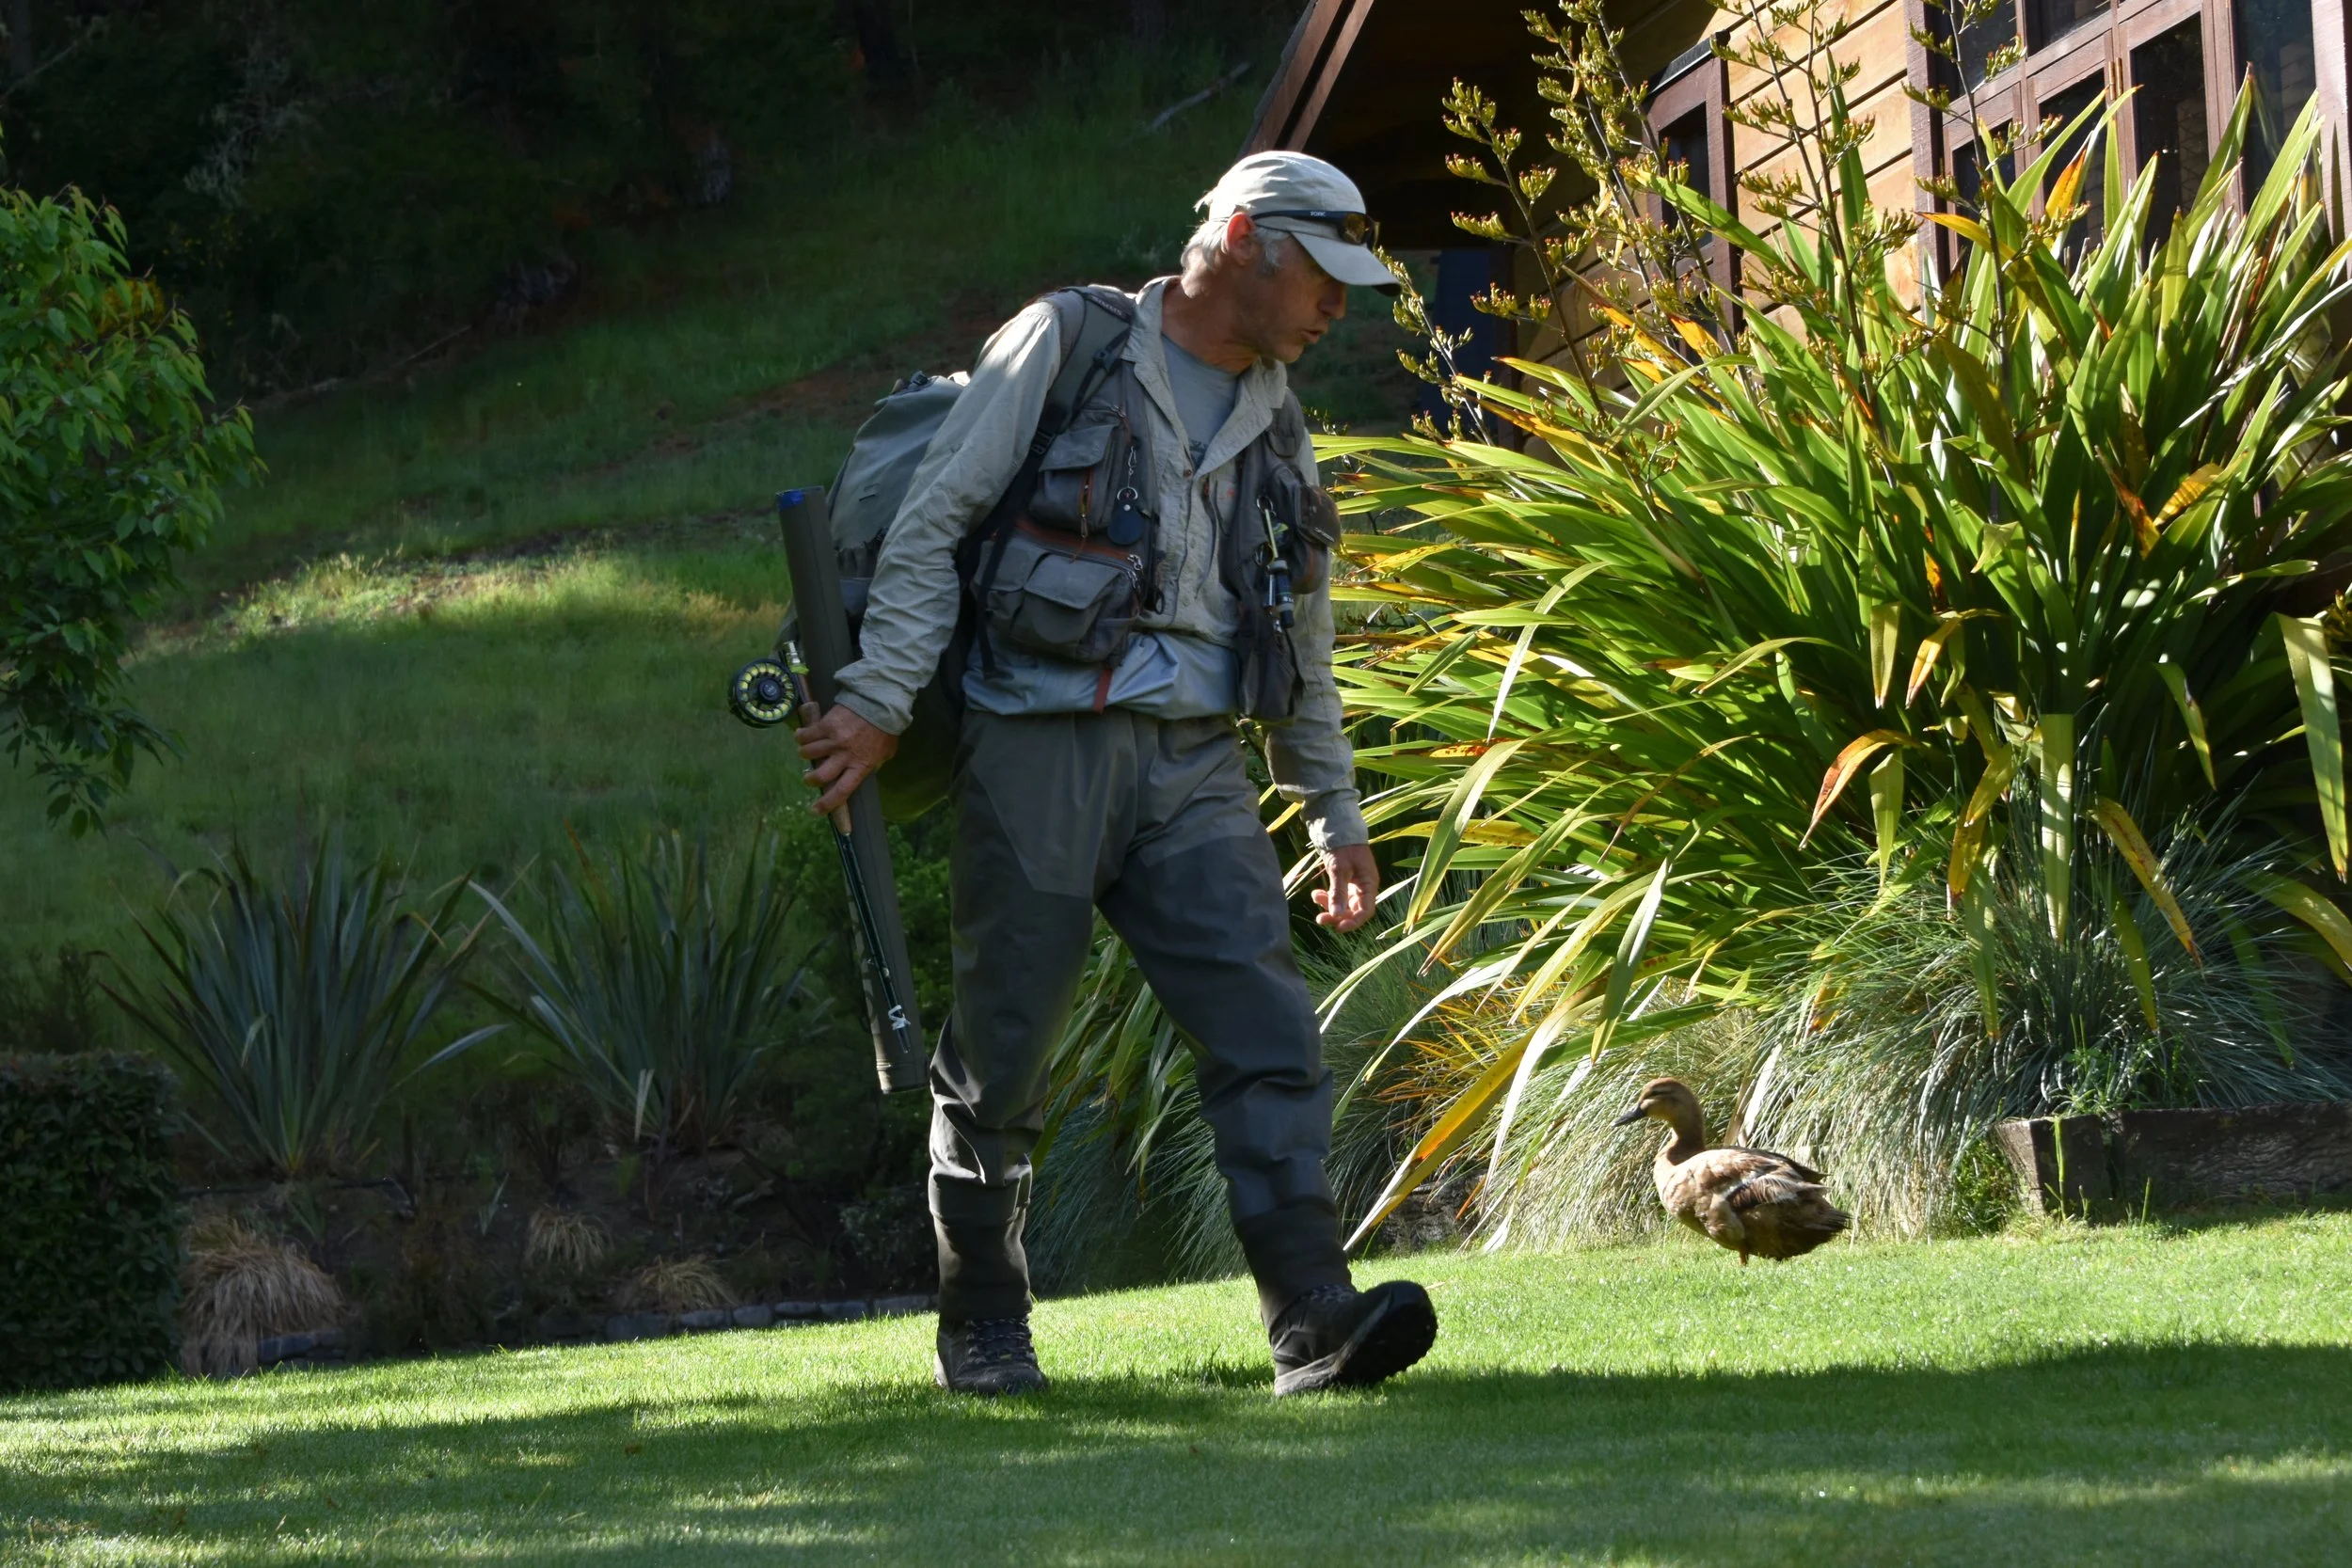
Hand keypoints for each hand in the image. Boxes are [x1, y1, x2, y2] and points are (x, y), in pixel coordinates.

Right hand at [795, 702, 897, 817]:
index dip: (827, 804)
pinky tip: (800, 736)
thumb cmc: (885, 729)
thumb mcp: (885, 753)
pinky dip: (801, 737)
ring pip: (809, 754)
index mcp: (861, 766)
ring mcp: (834, 741)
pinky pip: (807, 735)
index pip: (842, 791)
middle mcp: (845, 757)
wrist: (880, 703)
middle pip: (821, 776)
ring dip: (805, 754)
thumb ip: (873, 763)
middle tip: (809, 778)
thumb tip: (863, 770)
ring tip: (805, 751)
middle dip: (811, 780)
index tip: (815, 810)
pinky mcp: (826, 725)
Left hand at [1313, 842, 1380, 932]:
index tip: (1338, 928)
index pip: (1365, 911)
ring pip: (1343, 904)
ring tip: (1315, 898)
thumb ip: (1338, 893)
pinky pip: (1337, 896)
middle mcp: (1363, 887)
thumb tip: (1336, 915)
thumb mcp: (1340, 870)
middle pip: (1353, 910)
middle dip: (1337, 916)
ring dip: (1329, 906)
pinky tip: (1316, 894)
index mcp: (1369, 884)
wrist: (1338, 828)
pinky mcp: (1344, 881)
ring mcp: (1354, 885)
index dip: (1353, 922)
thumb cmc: (1343, 847)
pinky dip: (1327, 897)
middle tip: (1319, 919)